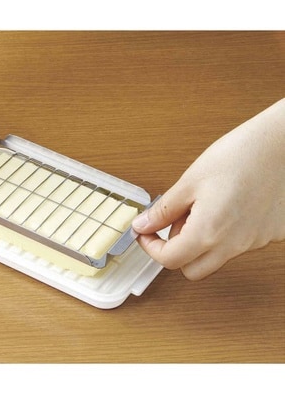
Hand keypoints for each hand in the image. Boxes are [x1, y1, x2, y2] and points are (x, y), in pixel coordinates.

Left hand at [132, 98, 284, 279]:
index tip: (146, 234)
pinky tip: (226, 205)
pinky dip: (225, 232)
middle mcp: (233, 245)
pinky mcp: (269, 235)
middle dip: (176, 253)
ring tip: (203, 205)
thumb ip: (164, 210)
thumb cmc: (240, 155)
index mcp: (209, 232)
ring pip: (216, 257)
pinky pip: (239, 244)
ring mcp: (254, 242)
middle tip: (174, 224)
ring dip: (201, 241)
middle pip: (193, 270)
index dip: (150, 248)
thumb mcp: (190, 181)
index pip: (170, 261)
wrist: (282, 143)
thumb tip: (143, 225)